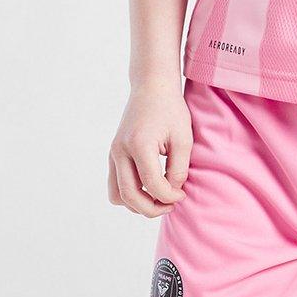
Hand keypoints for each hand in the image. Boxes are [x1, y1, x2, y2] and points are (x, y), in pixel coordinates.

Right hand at [107, 79, 191, 215]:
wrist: (151, 88)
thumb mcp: (183, 139)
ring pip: (117, 196)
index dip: (170, 197)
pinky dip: (130, 194)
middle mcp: (120, 151)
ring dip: (137, 205)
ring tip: (158, 198)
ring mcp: (113, 153)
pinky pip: (115, 185)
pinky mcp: (113, 154)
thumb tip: (172, 193)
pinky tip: (149, 188)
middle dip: (152, 208)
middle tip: (171, 204)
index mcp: (139, 145)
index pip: (153, 185)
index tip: (182, 195)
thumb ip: (178, 169)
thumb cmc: (170, 110)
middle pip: (130, 196)